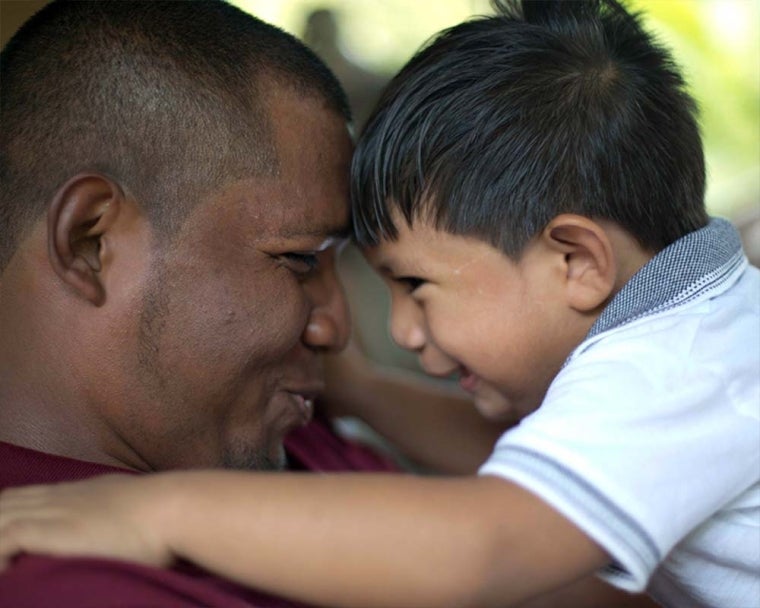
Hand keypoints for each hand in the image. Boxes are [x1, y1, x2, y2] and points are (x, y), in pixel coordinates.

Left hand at [0, 474, 173, 570]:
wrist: (173, 507)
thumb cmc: (165, 514)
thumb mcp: (134, 506)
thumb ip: (117, 512)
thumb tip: (123, 525)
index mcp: (80, 490)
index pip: (26, 495)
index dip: (10, 511)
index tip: (10, 538)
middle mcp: (62, 496)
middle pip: (6, 502)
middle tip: (6, 555)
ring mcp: (55, 510)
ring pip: (0, 514)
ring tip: (5, 563)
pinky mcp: (52, 528)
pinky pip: (5, 537)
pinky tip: (6, 570)